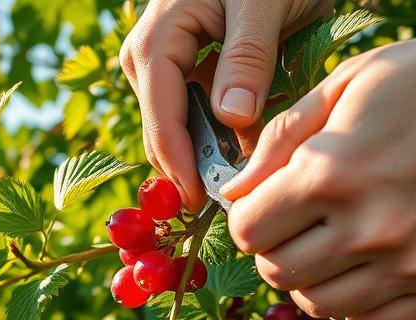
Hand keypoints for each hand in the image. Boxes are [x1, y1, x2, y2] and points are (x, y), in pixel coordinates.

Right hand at [119, 0, 330, 208]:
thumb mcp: (264, 2)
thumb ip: (248, 57)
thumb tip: (232, 120)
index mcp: (157, 40)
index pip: (161, 117)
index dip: (180, 166)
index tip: (205, 203)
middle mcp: (151, 58)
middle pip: (165, 132)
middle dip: (195, 169)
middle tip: (236, 202)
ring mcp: (169, 67)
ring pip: (185, 130)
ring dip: (215, 156)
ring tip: (251, 177)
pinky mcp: (193, 73)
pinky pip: (204, 117)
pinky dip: (227, 137)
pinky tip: (254, 149)